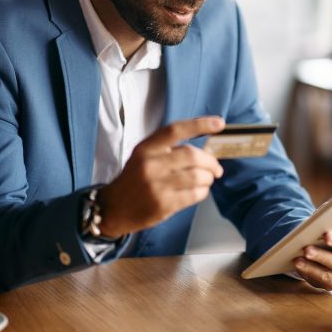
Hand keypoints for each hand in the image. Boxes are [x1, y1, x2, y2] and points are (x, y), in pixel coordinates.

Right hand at [97, 116, 224, 236]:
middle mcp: (150, 165)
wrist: (112, 208)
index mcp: (146, 148)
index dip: (200, 124)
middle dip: (211, 161)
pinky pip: (195, 194)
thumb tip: (204, 148)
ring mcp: (157, 186)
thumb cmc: (134, 179)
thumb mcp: (144, 156)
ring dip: (209, 178)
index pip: (176, 130)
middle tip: (216, 168)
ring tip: (207, 179)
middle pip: (193, 155)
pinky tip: (199, 190)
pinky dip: (203, 191)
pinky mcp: (163, 205)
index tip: (218, 123)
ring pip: (197, 176)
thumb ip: (168, 149)